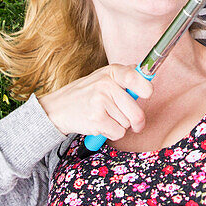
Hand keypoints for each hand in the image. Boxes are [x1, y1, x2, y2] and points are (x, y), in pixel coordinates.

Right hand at [38, 64, 153, 138]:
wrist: (58, 108)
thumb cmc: (85, 94)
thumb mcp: (103, 77)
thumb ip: (123, 75)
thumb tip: (144, 73)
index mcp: (111, 72)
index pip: (136, 78)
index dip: (146, 89)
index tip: (147, 94)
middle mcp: (106, 84)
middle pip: (137, 112)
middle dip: (137, 122)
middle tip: (133, 123)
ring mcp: (100, 101)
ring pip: (127, 124)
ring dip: (119, 125)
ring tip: (105, 116)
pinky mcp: (96, 118)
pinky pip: (118, 133)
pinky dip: (111, 133)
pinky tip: (100, 124)